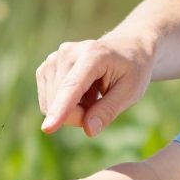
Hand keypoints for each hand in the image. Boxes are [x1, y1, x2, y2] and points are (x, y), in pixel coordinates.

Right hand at [37, 34, 154, 135]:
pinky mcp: (47, 67)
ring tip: (94, 96)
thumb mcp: (130, 91)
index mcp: (93, 55)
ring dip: (72, 110)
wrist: (126, 49)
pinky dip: (64, 105)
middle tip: (102, 105)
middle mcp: (68, 52)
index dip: (60, 109)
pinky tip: (83, 94)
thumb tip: (89, 130)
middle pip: (60, 101)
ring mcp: (54, 58)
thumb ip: (108, 110)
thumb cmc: (132, 70)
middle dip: (79, 115)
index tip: (47, 129)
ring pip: (51, 104)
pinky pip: (48, 101)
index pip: (71, 87)